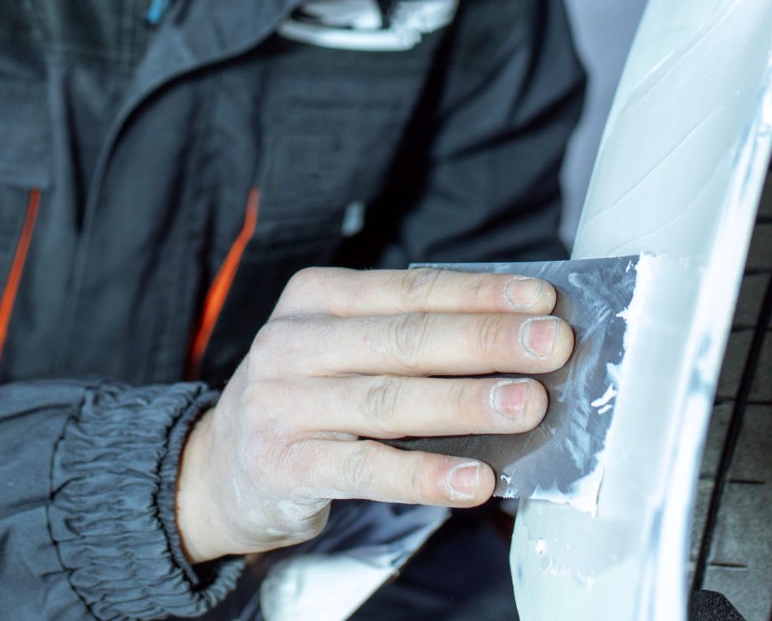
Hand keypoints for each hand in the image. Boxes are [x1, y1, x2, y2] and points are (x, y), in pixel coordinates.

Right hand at [174, 267, 573, 562]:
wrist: (218, 468)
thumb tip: (515, 336)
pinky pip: (367, 470)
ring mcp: (284, 404)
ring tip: (528, 405)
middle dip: (485, 340)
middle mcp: (294, 342)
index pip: (411, 289)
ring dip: (466, 402)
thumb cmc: (309, 397)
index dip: (480, 294)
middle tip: (552, 346)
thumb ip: (410, 336)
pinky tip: (475, 481)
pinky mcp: (284, 465)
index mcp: (316, 298)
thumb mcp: (342, 348)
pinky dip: (426, 475)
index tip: (543, 301)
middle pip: (405, 338)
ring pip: (390, 400)